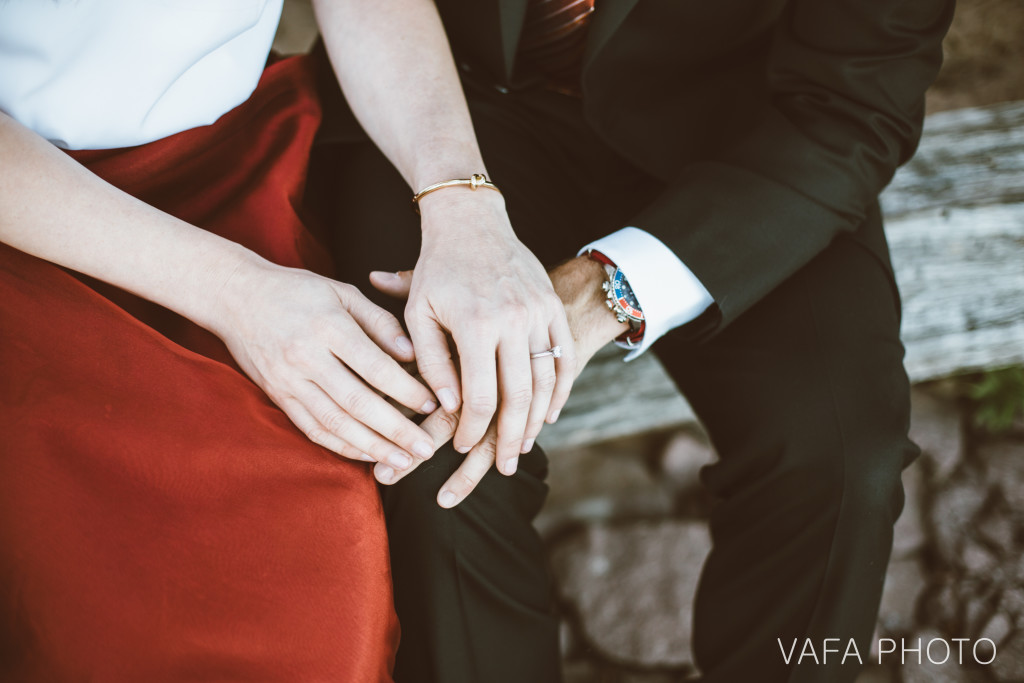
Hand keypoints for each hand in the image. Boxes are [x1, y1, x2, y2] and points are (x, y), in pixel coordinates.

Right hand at [209, 257, 438, 467]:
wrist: (235, 297)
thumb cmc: (297, 290)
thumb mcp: (342, 292)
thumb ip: (379, 322)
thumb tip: (412, 354)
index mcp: (328, 326)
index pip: (375, 367)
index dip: (406, 390)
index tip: (433, 404)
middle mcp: (307, 357)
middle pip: (358, 402)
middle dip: (396, 430)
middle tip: (427, 448)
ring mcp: (289, 381)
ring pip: (336, 423)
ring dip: (372, 447)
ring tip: (404, 461)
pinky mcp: (278, 396)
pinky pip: (313, 429)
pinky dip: (342, 446)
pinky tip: (368, 456)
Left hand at [370, 256, 627, 504]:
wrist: (473, 222)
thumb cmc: (437, 270)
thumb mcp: (418, 312)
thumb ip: (430, 361)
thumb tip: (446, 407)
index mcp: (476, 324)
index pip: (479, 396)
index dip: (471, 430)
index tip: (459, 449)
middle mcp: (513, 320)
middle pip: (518, 396)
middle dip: (508, 439)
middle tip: (502, 467)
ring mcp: (539, 315)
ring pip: (546, 381)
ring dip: (536, 420)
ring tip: (523, 447)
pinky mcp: (552, 310)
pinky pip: (563, 360)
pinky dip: (559, 391)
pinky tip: (547, 415)